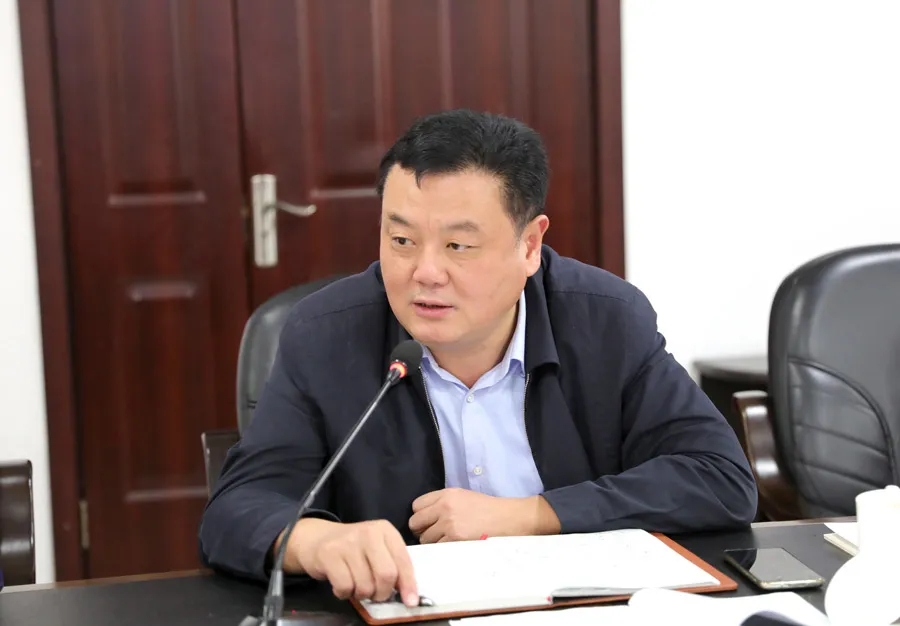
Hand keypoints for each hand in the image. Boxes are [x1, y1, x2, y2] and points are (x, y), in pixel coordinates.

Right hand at [281, 518, 419, 605]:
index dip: (408, 584)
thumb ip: (393, 565)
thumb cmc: (354, 548)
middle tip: (375, 594)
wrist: (317, 538)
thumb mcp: (377, 549)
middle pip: (386, 574)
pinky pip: (344, 587)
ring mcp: (347, 542)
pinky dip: (344, 593)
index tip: (410, 601)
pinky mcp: (329, 554)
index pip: (403, 560)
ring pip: (365, 585)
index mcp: (385, 530)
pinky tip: (341, 584)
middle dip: (382, 593)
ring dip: (361, 594)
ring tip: (356, 585)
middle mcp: (368, 532)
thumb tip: (409, 595)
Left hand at [408, 488, 560, 543]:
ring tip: (447, 540)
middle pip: (415, 523)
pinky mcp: (455, 539)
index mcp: (446, 494)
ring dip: (432, 542)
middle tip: (434, 534)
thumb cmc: (487, 508)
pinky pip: (437, 548)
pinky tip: (453, 546)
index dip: (421, 515)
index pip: (416, 506)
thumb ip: (442, 503)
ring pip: (424, 539)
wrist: (508, 518)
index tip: (428, 521)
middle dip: (422, 530)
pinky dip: (442, 549)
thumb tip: (423, 517)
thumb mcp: (463, 497)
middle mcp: (444, 507)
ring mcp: (449, 524)